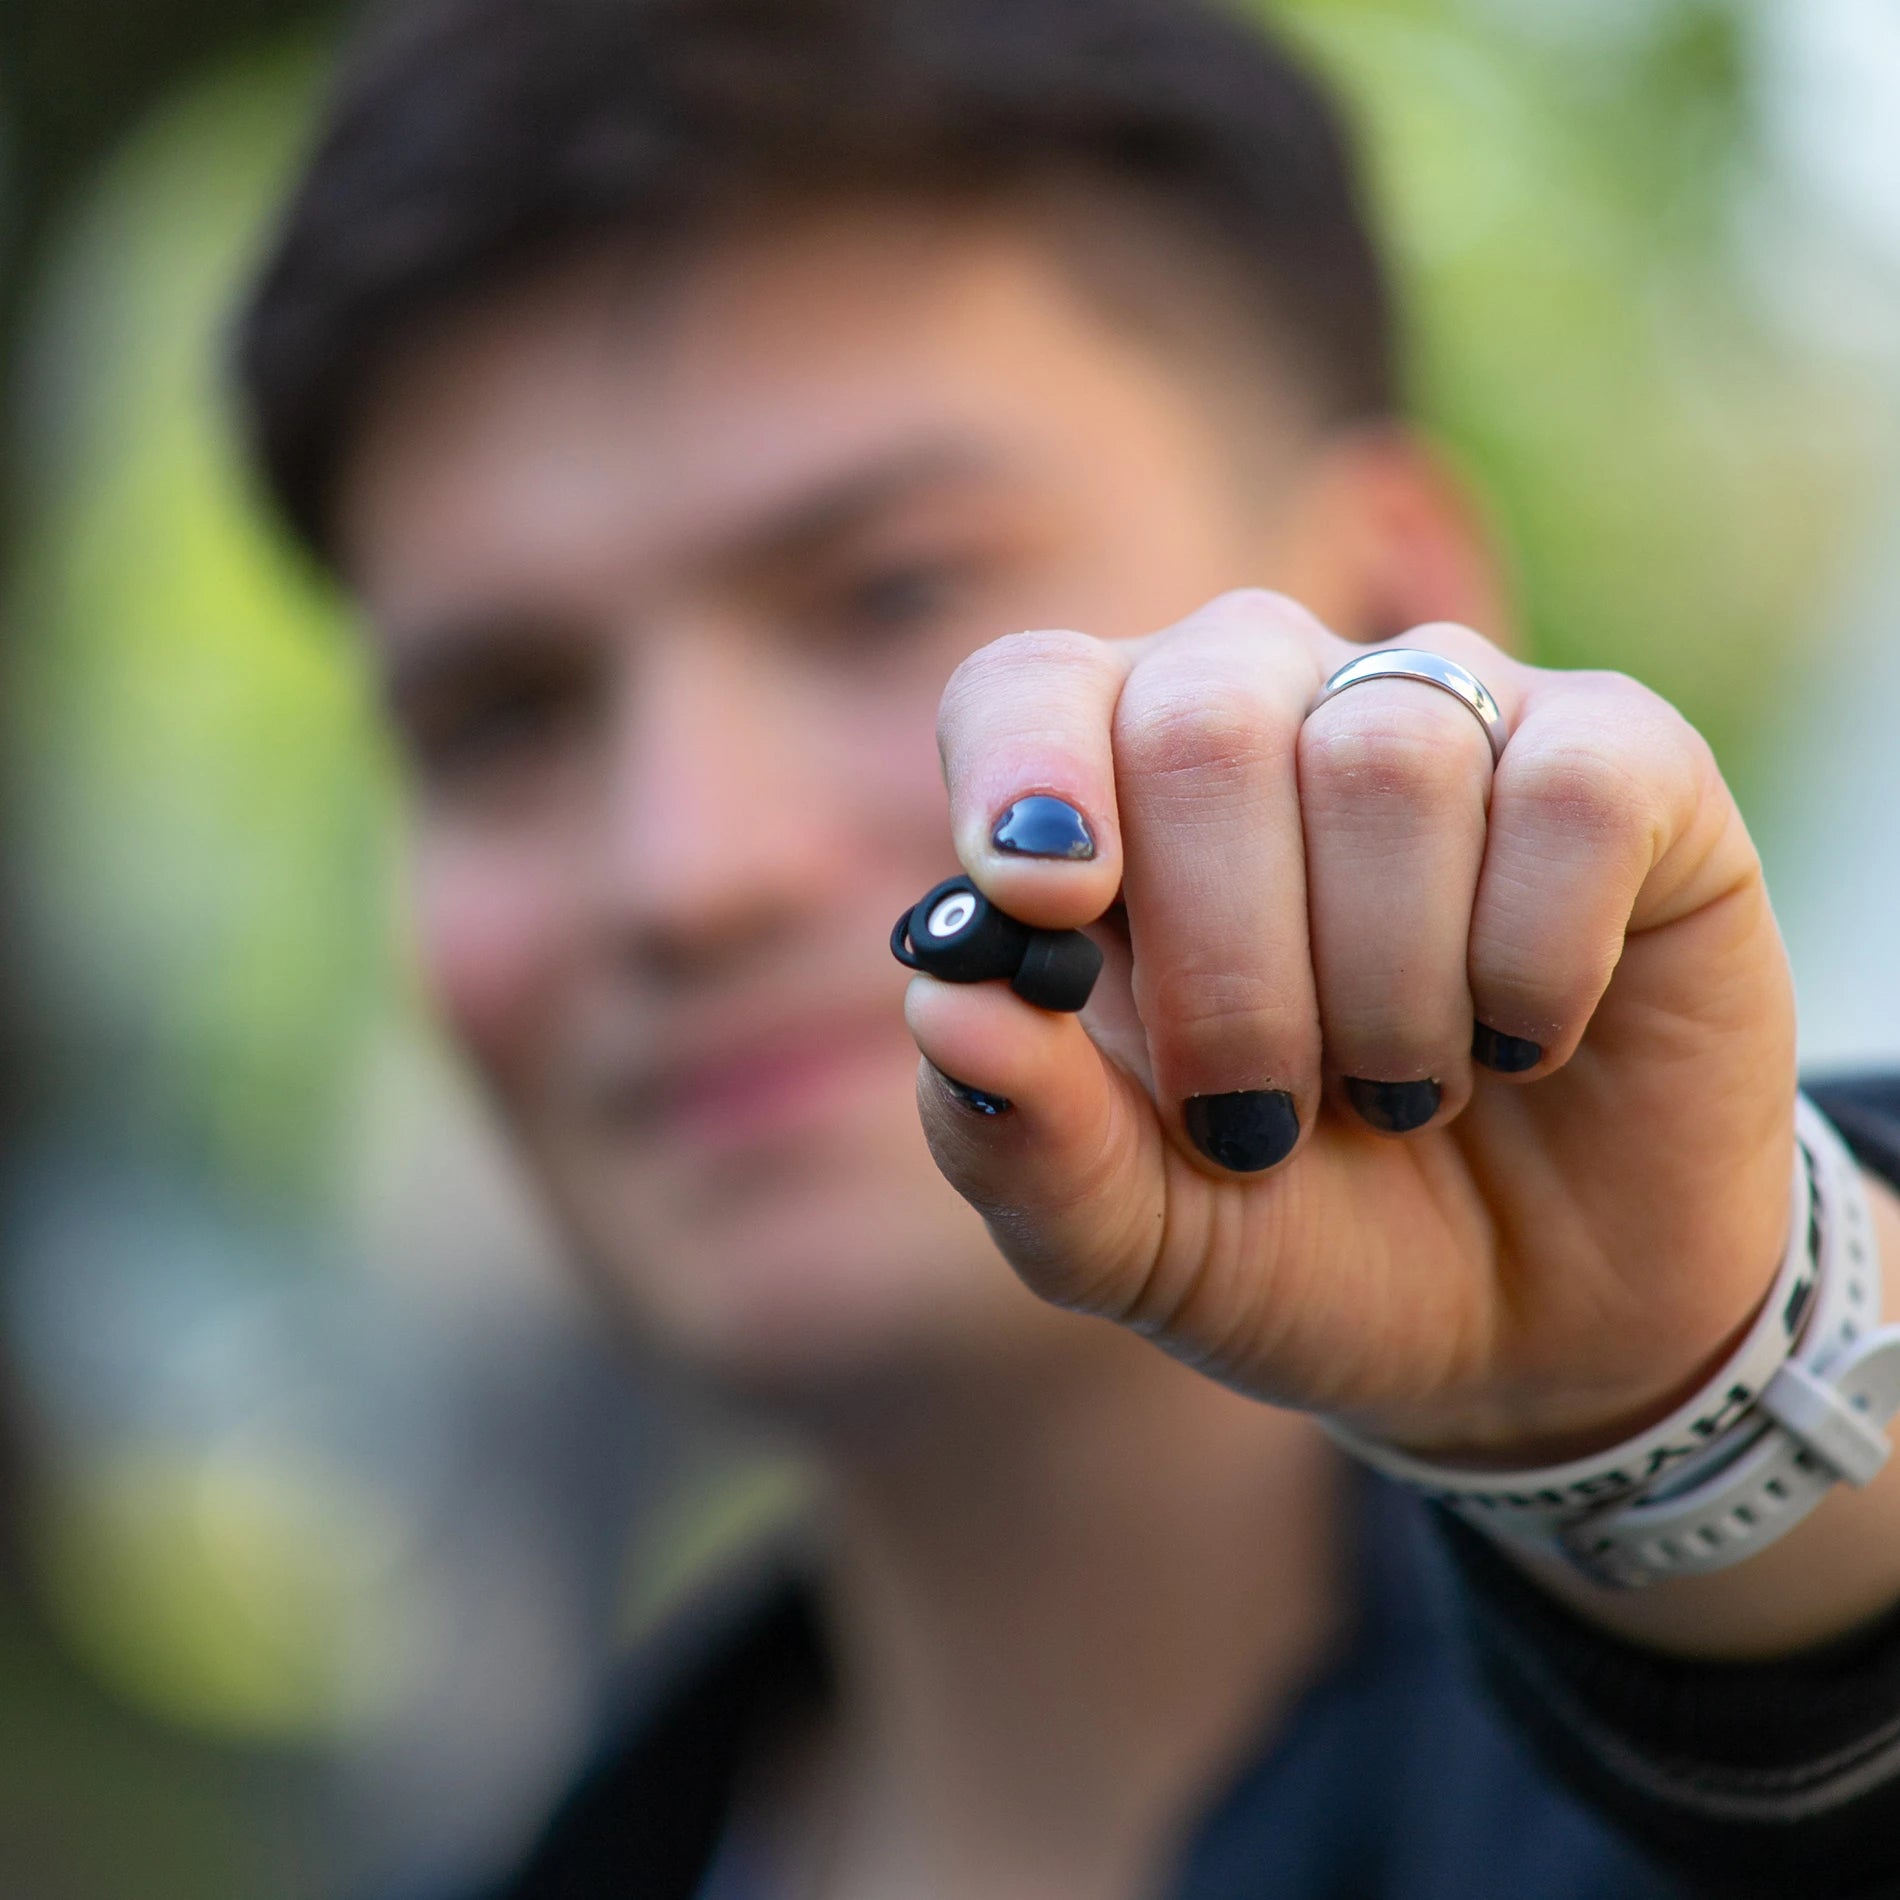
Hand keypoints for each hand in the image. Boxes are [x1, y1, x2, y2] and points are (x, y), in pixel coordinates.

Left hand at [904, 590, 1798, 1464]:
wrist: (1530, 1320)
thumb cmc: (1298, 1241)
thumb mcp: (1139, 1238)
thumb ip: (1024, 1141)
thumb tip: (944, 1006)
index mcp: (1109, 791)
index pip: (1027, 689)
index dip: (1024, 775)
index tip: (1045, 902)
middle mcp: (1272, 708)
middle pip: (1200, 725)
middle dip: (1222, 969)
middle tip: (1255, 1121)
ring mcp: (1449, 715)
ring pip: (1385, 757)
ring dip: (1382, 992)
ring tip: (1399, 1091)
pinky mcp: (1624, 762)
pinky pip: (1570, 793)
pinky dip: (1531, 964)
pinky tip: (1522, 1041)